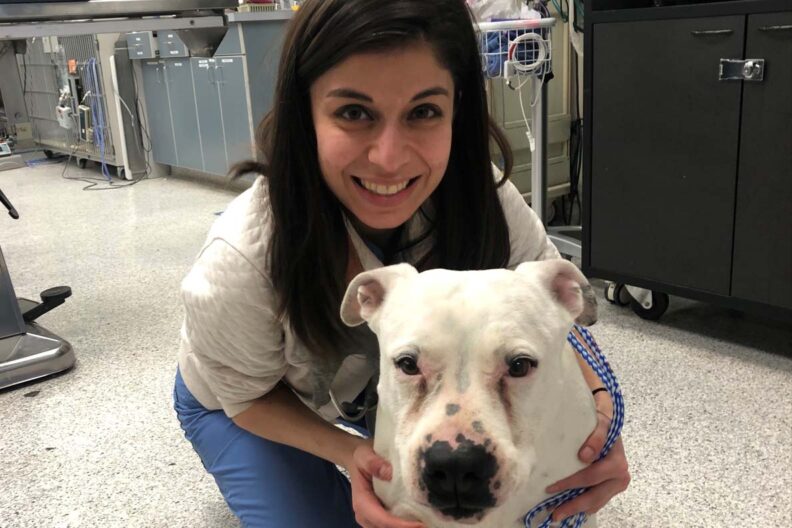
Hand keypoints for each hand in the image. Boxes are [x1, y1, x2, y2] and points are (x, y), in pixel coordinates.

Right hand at [347, 440, 424, 527]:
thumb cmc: (362, 459)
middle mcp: (365, 515)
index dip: (399, 525)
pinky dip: (406, 526)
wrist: (360, 462)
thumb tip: (390, 473)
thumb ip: (374, 463)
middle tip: (428, 524)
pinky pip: (392, 526)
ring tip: (427, 523)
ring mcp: (373, 519)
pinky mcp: (381, 518)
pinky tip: (422, 520)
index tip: (419, 524)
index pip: (380, 519)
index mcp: (361, 502)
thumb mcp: (364, 455)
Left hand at [544, 393, 629, 521]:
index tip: (550, 488)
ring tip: (558, 513)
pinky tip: (569, 507)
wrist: (609, 425)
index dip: (570, 484)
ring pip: (596, 503)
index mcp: (617, 464)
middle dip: (574, 506)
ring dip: (577, 509)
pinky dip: (583, 505)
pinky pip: (597, 500)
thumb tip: (585, 456)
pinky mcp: (611, 488)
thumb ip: (596, 437)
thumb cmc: (601, 424)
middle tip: (554, 514)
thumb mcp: (600, 424)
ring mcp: (616, 486)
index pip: (590, 478)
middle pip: (594, 497)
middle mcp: (620, 478)